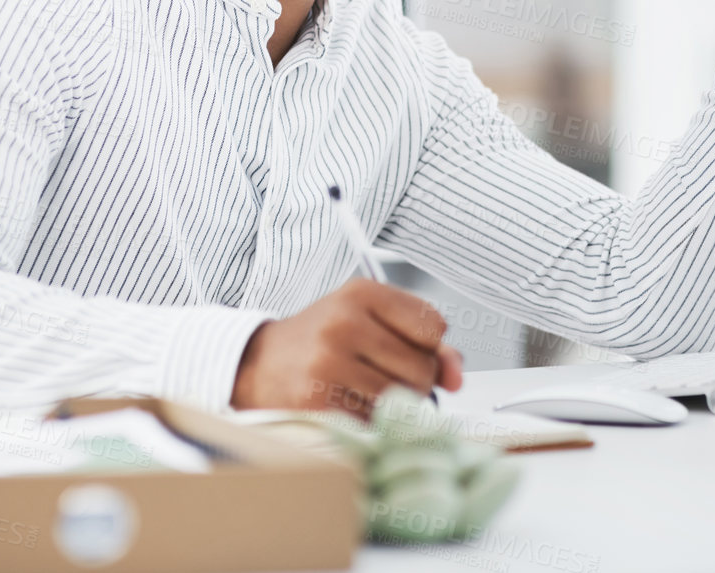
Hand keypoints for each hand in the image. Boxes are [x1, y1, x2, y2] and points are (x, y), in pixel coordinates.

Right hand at [230, 278, 463, 416]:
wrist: (258, 364)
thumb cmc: (322, 341)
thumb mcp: (370, 321)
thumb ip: (423, 341)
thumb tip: (457, 376)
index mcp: (362, 293)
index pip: (433, 325)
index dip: (428, 346)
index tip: (408, 347)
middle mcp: (345, 322)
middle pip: (421, 368)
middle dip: (413, 380)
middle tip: (381, 373)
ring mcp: (329, 362)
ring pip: (400, 398)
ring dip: (390, 403)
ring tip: (360, 387)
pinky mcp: (318, 400)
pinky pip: (373, 421)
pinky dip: (368, 420)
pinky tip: (346, 403)